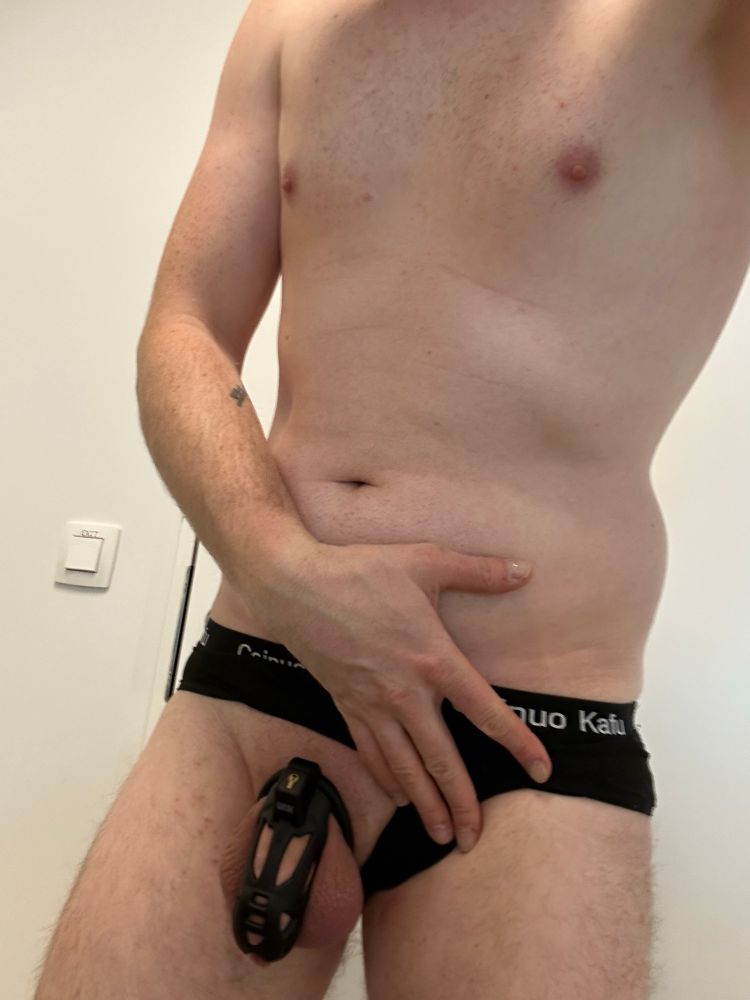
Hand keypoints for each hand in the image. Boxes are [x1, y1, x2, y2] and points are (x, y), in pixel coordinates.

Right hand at [251, 540, 551, 852]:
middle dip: (461, 803)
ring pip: (404, 768)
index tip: (541, 769)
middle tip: (476, 839)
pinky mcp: (346, 706)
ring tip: (442, 836)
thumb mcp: (426, 560)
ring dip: (424, 805)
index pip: (486, 711)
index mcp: (434, 659)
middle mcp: (406, 693)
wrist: (294, 586)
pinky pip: (371, 754)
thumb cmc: (361, 570)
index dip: (517, 743)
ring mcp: (373, 705)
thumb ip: (480, 571)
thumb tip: (527, 571)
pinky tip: (398, 798)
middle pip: (442, 759)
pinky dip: (387, 780)